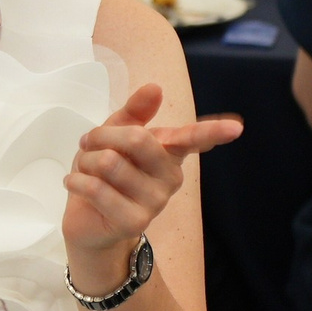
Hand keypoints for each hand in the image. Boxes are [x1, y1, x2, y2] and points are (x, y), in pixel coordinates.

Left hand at [60, 84, 239, 256]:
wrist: (87, 219)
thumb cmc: (104, 172)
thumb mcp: (115, 134)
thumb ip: (134, 112)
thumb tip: (155, 88)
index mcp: (169, 152)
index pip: (194, 139)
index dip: (214, 132)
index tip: (236, 127)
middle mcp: (169, 178)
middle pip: (136, 138)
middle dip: (100, 136)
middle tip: (88, 144)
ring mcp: (155, 202)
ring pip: (109, 162)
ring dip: (84, 161)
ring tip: (85, 169)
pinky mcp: (134, 222)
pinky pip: (97, 188)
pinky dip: (76, 180)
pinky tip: (75, 183)